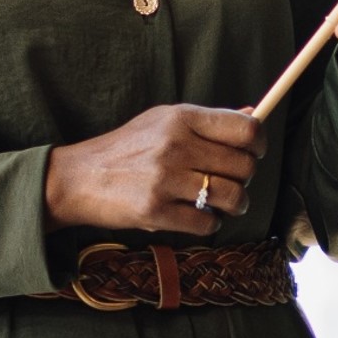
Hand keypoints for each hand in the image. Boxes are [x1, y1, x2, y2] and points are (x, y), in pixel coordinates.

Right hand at [46, 104, 260, 234]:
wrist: (79, 178)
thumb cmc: (127, 149)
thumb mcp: (162, 121)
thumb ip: (208, 121)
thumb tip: (252, 114)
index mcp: (181, 118)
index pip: (245, 129)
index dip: (258, 143)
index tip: (253, 152)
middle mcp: (175, 145)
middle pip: (243, 166)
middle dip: (244, 179)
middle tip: (230, 181)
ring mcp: (165, 179)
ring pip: (232, 197)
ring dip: (234, 205)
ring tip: (222, 203)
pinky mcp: (156, 210)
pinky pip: (206, 223)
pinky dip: (209, 223)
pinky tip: (197, 216)